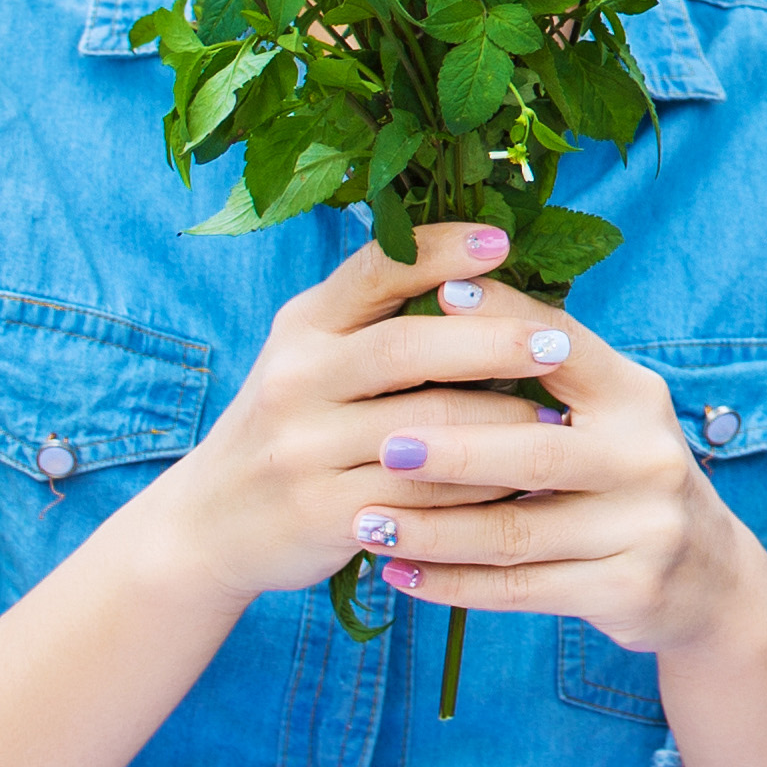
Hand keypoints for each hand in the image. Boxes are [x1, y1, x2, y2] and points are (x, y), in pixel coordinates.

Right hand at [130, 222, 573, 611]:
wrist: (210, 524)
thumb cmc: (293, 423)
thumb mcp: (312, 356)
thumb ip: (378, 318)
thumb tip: (490, 274)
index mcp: (304, 325)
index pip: (375, 269)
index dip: (441, 250)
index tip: (503, 243)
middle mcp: (297, 377)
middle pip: (408, 348)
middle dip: (492, 342)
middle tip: (557, 342)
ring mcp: (304, 448)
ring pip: (425, 430)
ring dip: (501, 423)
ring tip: (556, 416)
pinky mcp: (320, 512)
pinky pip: (421, 498)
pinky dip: (477, 489)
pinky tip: (517, 481)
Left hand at [351, 331, 766, 668]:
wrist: (707, 578)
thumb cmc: (624, 474)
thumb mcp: (607, 413)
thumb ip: (543, 368)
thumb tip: (443, 293)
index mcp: (636, 396)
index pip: (564, 347)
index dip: (502, 321)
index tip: (433, 298)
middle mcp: (648, 456)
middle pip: (536, 451)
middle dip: (452, 449)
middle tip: (381, 444)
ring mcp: (644, 528)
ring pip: (516, 533)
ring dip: (432, 530)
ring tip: (367, 521)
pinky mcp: (626, 590)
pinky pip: (520, 590)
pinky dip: (452, 584)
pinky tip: (400, 573)